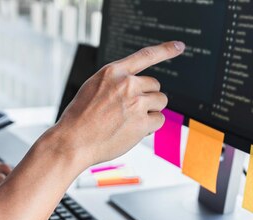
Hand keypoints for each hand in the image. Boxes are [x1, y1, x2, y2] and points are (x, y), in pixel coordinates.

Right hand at [46, 41, 184, 167]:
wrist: (73, 141)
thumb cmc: (79, 118)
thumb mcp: (93, 88)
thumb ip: (116, 83)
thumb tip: (140, 88)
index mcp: (113, 72)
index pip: (145, 55)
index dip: (165, 50)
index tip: (179, 46)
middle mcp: (126, 84)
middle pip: (155, 85)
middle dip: (147, 97)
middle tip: (130, 110)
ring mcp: (135, 103)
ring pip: (160, 101)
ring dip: (150, 110)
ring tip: (129, 120)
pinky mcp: (142, 122)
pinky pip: (159, 120)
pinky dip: (150, 126)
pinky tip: (132, 130)